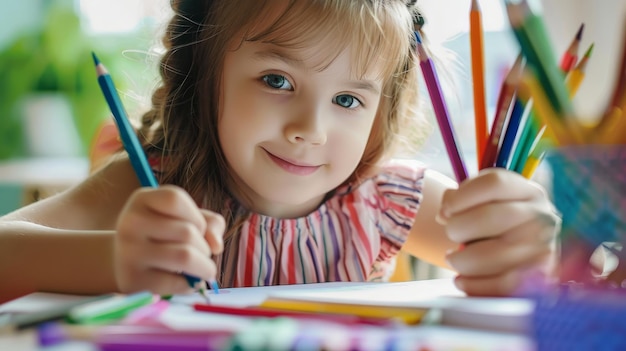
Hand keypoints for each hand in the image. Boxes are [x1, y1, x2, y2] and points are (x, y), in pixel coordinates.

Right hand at [114, 185, 224, 294]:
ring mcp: (128, 252)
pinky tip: (187, 283)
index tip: (197, 228)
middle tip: (200, 255)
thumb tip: (216, 246)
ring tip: (202, 270)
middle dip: (204, 247)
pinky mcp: (133, 281)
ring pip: (185, 257)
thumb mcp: (185, 218)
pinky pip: (177, 283)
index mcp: (142, 200)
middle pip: (187, 232)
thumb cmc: (163, 236)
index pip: (174, 199)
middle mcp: (130, 222)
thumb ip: (210, 223)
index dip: (196, 216)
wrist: (125, 264)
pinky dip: (191, 285)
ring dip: (204, 267)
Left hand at [437, 168, 560, 295]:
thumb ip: (460, 200)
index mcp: (527, 191)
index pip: (494, 183)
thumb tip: (444, 214)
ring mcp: (543, 248)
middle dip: (458, 228)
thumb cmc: (496, 224)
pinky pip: (502, 286)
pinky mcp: (540, 279)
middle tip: (451, 235)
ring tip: (453, 259)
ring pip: (494, 255)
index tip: (445, 211)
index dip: (461, 197)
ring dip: (462, 260)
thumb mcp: (484, 202)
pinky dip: (474, 285)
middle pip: (490, 217)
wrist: (526, 254)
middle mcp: (541, 216)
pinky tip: (461, 280)